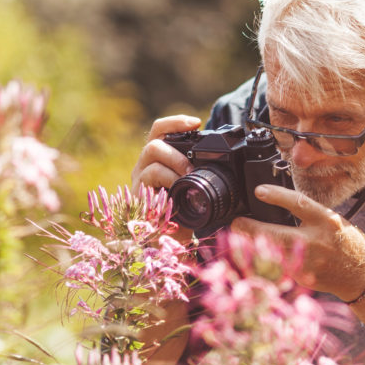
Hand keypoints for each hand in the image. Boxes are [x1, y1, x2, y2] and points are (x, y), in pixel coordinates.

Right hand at [132, 115, 201, 241]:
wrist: (170, 241)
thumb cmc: (182, 213)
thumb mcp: (193, 189)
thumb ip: (200, 173)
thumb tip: (228, 163)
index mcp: (158, 160)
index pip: (160, 131)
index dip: (175, 122)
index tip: (196, 122)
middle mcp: (144, 167)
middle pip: (154, 142)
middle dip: (177, 151)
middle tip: (192, 168)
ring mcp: (139, 180)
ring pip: (151, 154)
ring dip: (174, 163)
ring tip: (187, 179)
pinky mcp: (137, 194)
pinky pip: (149, 177)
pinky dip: (167, 180)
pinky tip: (176, 192)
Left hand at [230, 184, 364, 300]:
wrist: (361, 275)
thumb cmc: (346, 244)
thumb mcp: (332, 221)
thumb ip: (309, 214)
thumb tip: (278, 203)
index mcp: (327, 222)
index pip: (299, 204)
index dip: (277, 196)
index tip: (259, 191)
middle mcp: (317, 242)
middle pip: (277, 234)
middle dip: (251, 229)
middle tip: (236, 223)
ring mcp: (308, 263)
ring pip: (272, 254)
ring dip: (252, 246)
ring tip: (239, 237)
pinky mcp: (302, 277)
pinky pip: (277, 267)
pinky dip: (263, 260)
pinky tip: (253, 255)